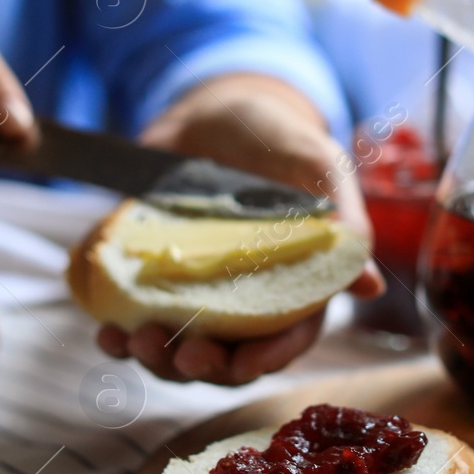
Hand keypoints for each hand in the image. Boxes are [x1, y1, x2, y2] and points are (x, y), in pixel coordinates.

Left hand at [95, 74, 382, 384]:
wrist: (215, 108)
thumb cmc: (277, 136)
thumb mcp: (316, 161)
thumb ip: (342, 213)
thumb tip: (366, 282)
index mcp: (292, 282)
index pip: (287, 338)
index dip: (268, 359)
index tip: (244, 365)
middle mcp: (242, 298)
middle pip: (228, 356)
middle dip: (205, 366)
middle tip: (183, 355)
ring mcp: (192, 291)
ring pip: (177, 348)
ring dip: (156, 358)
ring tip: (135, 340)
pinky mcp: (147, 277)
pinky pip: (131, 318)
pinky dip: (116, 333)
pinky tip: (106, 329)